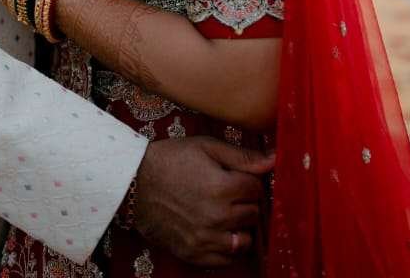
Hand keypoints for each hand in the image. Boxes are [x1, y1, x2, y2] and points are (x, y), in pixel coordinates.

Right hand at [133, 136, 273, 266]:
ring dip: (239, 226)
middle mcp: (217, 217)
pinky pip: (227, 260)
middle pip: (253, 214)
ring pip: (245, 240)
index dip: (248, 181)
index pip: (257, 189)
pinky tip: (217, 231)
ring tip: (224, 213)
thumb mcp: (205, 148)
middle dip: (245, 202)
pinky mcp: (195, 254)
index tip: (236, 178)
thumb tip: (275, 160)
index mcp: (222, 187)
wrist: (134, 183)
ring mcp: (206, 239)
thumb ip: (242, 156)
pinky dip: (227, 247)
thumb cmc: (171, 160)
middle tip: (228, 193)